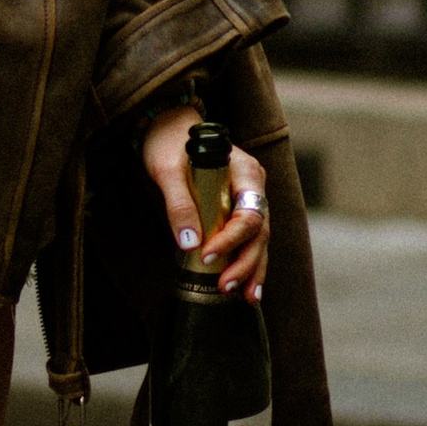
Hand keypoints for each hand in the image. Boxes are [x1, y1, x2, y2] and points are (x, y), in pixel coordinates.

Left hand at [140, 105, 268, 299]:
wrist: (169, 128)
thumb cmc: (168, 143)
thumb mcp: (167, 170)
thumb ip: (179, 204)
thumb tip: (190, 243)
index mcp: (244, 171)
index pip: (248, 214)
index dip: (231, 239)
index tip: (206, 255)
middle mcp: (253, 187)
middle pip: (259, 231)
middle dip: (246, 262)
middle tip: (226, 286)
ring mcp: (248, 199)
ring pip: (258, 239)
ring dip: (252, 268)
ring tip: (245, 297)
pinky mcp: (237, 210)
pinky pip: (249, 239)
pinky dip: (249, 262)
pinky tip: (247, 288)